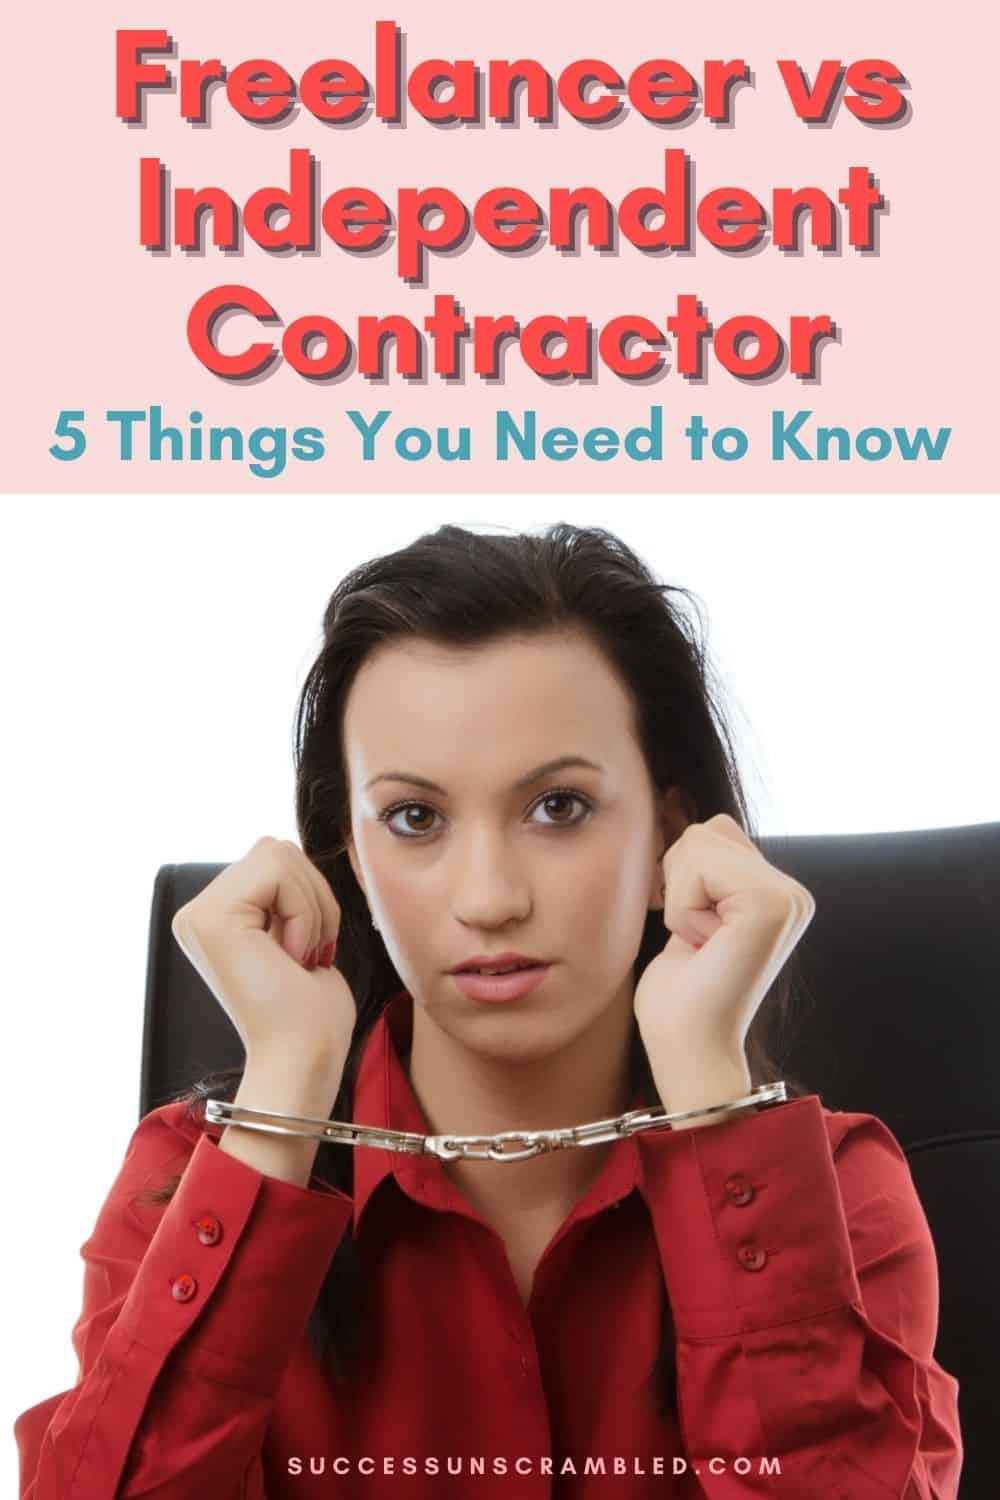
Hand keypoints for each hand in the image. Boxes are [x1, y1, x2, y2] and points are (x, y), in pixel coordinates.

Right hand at [171, 835, 356, 1071]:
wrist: (304, 1059)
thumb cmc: (312, 1011)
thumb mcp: (297, 932)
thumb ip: (283, 890)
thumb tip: (283, 846)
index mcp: (216, 916)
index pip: (276, 857)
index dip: (310, 896)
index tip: (306, 953)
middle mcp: (195, 912)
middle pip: (277, 849)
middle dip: (313, 897)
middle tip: (306, 955)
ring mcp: (197, 914)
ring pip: (280, 855)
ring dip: (311, 908)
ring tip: (297, 958)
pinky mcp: (209, 918)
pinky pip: (279, 872)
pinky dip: (304, 912)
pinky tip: (290, 957)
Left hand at [633, 814, 814, 1117]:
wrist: (686, 1048)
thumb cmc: (677, 993)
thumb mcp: (686, 909)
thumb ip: (694, 863)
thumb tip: (672, 799)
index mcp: (775, 892)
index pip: (710, 830)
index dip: (681, 877)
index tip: (696, 932)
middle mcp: (792, 892)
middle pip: (703, 830)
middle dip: (679, 883)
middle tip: (698, 940)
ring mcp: (788, 897)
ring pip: (696, 844)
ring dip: (680, 898)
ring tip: (702, 945)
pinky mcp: (772, 904)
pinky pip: (697, 868)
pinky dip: (682, 909)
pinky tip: (705, 947)